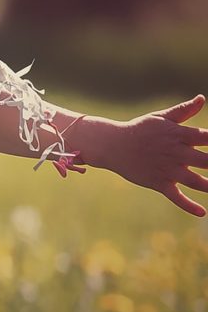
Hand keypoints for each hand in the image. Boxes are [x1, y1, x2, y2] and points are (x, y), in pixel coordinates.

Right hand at [97, 94, 207, 216]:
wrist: (111, 144)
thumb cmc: (139, 129)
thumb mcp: (160, 118)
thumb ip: (183, 111)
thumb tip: (202, 99)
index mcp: (179, 135)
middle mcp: (176, 153)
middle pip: (207, 161)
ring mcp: (167, 170)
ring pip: (196, 181)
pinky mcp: (158, 183)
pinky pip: (176, 197)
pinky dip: (188, 206)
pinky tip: (203, 212)